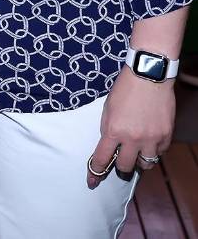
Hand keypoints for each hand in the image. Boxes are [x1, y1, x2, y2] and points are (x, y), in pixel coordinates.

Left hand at [87, 67, 174, 188]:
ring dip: (139, 161)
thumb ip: (108, 129)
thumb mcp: (107, 109)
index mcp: (113, 130)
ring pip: (145, 164)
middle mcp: (133, 138)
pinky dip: (153, 151)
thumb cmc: (124, 90)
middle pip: (125, 167)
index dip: (95, 172)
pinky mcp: (166, 136)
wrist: (148, 77)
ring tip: (136, 152)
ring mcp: (152, 139)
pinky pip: (159, 153)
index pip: (102, 158)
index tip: (92, 181)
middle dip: (120, 167)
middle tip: (120, 162)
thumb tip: (110, 146)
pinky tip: (149, 141)